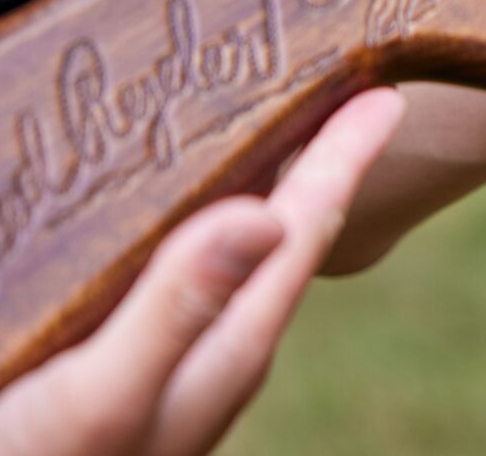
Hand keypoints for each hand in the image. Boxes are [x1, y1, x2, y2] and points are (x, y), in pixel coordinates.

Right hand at [0, 89, 405, 455]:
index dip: (343, 155)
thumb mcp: (100, 392)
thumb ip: (178, 308)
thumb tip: (269, 215)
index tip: (385, 94)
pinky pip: (193, 280)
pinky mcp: (130, 373)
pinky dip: (205, 230)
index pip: (305, 229)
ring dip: (265, 192)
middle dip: (319, 165)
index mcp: (227, 348)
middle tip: (346, 95)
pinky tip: (182, 221)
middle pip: (289, 237)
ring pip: (243, 258)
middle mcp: (215, 353)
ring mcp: (177, 366)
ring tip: (281, 137)